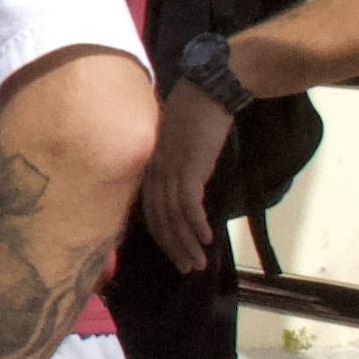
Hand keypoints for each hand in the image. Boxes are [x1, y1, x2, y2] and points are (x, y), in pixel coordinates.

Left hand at [141, 81, 231, 271]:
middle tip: (187, 268)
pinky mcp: (188, 167)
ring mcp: (169, 170)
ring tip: (199, 263)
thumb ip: (177, 165)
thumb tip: (186, 188)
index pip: (151, 211)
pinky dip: (197, 225)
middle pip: (159, 220)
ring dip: (187, 243)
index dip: (163, 236)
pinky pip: (188, 204)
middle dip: (173, 248)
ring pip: (173, 218)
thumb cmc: (196, 113)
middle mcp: (155, 172)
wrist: (208, 89)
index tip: (175, 254)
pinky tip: (207, 239)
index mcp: (150, 168)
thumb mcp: (179, 144)